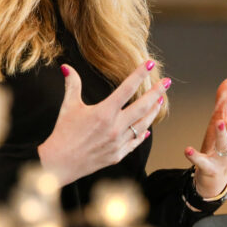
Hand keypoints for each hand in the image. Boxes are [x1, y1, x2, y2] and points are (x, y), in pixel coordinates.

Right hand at [37, 60, 168, 186]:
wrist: (60, 162)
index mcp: (104, 112)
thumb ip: (72, 84)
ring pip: (143, 124)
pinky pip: (135, 142)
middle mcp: (115, 127)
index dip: (139, 74)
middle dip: (156, 93)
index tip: (149, 64)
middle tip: (166, 82)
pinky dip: (143, 134)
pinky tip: (147, 129)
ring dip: (153, 111)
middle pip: (142, 106)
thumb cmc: (63, 133)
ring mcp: (119, 142)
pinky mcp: (118, 154)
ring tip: (159, 101)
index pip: (126, 88)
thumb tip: (66, 66)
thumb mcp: (68, 106)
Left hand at [185, 78, 226, 197]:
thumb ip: (224, 101)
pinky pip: (202, 162)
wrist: (214, 179)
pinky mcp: (209, 168)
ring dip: (222, 134)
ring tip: (218, 123)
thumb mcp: (220, 121)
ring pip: (224, 145)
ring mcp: (222, 157)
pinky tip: (187, 150)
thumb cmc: (218, 148)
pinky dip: (195, 157)